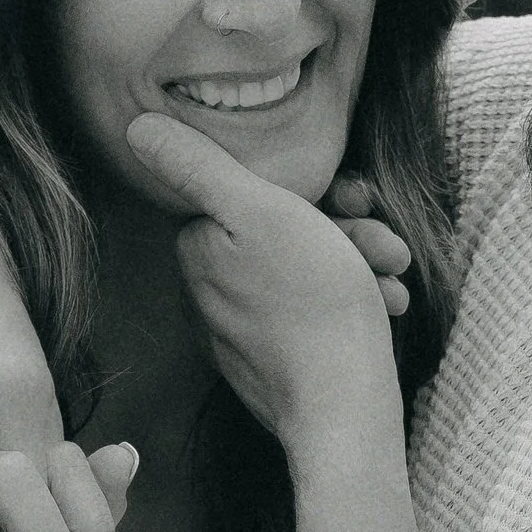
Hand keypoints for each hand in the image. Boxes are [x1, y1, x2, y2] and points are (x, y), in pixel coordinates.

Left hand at [124, 115, 403, 459]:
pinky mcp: (274, 361)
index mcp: (200, 250)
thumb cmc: (310, 302)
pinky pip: (313, 311)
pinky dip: (354, 300)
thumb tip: (137, 126)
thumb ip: (198, 167)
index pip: (252, 196)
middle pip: (284, 232)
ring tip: (394, 274)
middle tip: (385, 244)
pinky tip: (386, 303)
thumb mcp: (257, 211)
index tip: (354, 201)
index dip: (310, 194)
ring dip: (359, 261)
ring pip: (307, 269)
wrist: (343, 405)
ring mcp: (243, 330)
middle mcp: (211, 291)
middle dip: (345, 230)